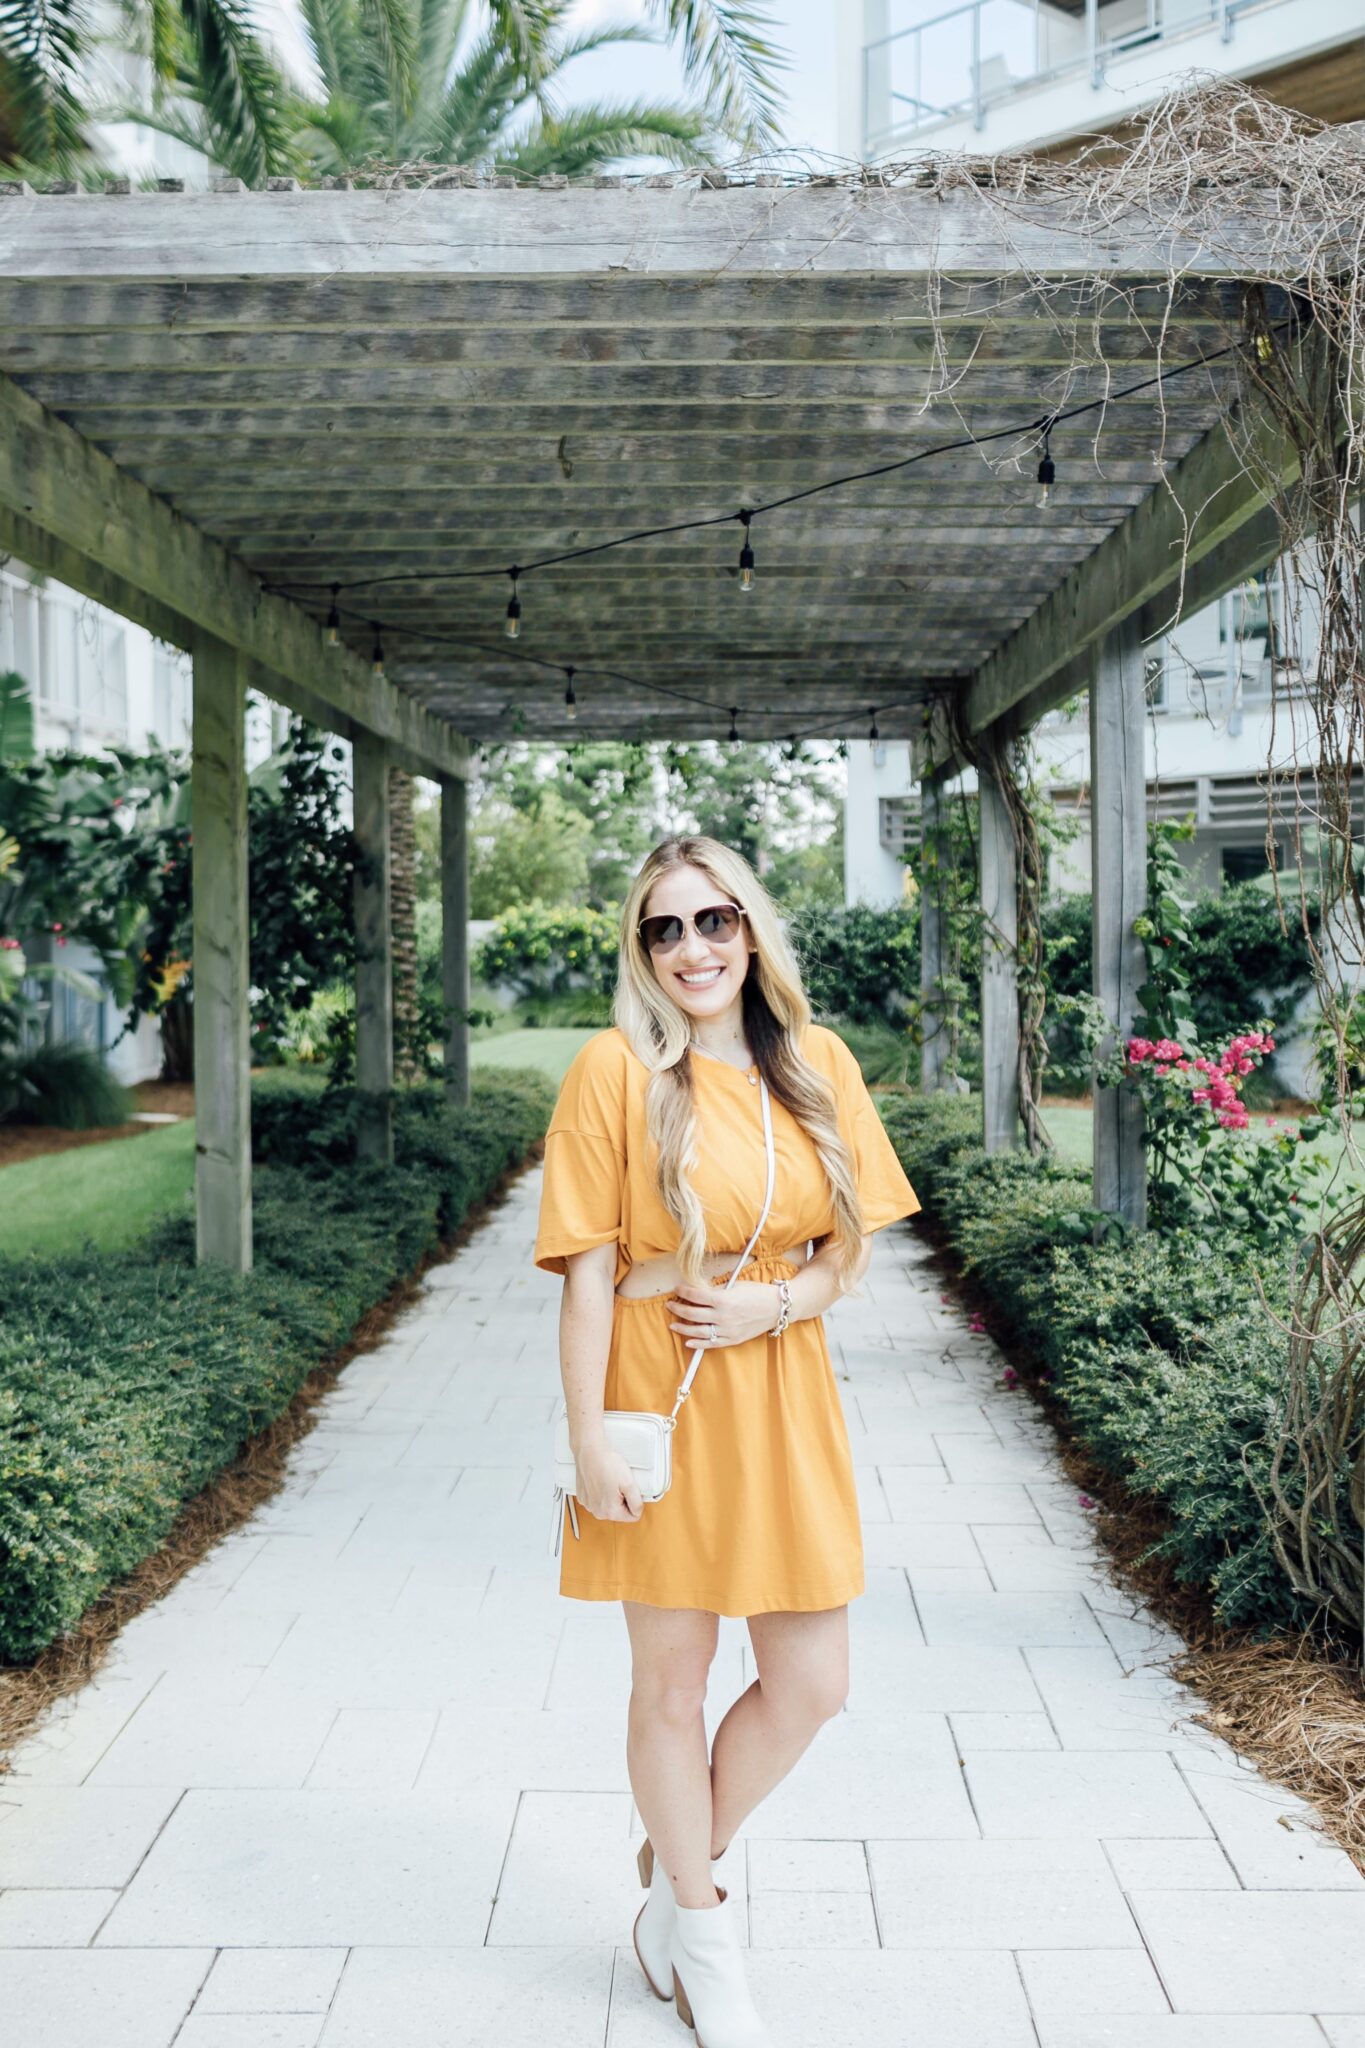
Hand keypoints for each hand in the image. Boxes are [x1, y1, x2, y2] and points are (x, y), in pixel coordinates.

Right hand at [572, 1438, 643, 1522]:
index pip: (633, 1516)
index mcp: (611, 1512)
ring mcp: (589, 1505)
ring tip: (610, 1480)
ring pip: (609, 1506)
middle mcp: (598, 1512)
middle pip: (620, 1512)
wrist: (590, 1451)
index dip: (635, 1502)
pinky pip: (598, 1499)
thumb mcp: (630, 1483)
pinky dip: (601, 1491)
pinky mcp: (583, 1497)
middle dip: (623, 1499)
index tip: (629, 1489)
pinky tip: (601, 1480)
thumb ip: (637, 1502)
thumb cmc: (607, 1464)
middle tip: (619, 1483)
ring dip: (612, 1495)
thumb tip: (638, 1511)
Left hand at [666, 1278, 780, 1347]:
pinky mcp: (732, 1339)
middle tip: (669, 1305)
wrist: (776, 1307)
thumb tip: (698, 1292)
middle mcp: (723, 1316)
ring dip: (683, 1328)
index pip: (695, 1295)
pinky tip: (688, 1341)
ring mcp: (727, 1330)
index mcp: (723, 1299)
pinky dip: (698, 1344)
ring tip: (673, 1325)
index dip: (683, 1291)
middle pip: (692, 1314)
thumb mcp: (735, 1286)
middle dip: (677, 1309)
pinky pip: (711, 1344)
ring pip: (698, 1331)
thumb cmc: (756, 1292)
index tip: (676, 1288)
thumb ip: (716, 1291)